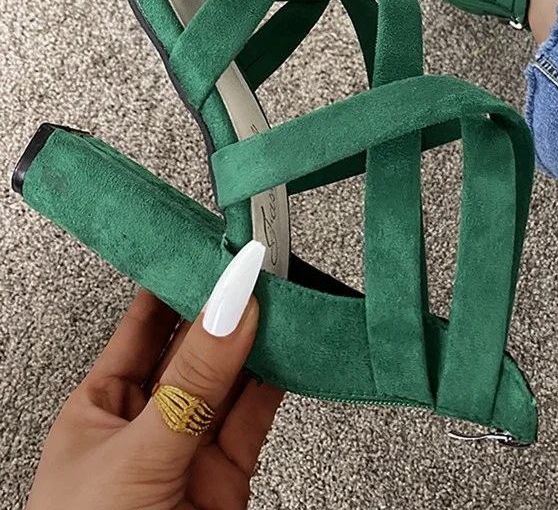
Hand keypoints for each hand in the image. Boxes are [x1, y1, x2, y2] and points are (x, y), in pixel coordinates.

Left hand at [27, 241, 282, 509]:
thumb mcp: (136, 454)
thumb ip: (192, 383)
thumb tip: (230, 310)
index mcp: (101, 404)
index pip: (143, 323)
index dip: (178, 280)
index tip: (213, 246)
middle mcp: (149, 418)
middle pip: (196, 344)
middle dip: (228, 304)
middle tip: (261, 265)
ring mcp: (191, 445)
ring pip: (235, 376)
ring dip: (262, 337)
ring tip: (287, 296)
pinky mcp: (230, 473)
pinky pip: (259, 413)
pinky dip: (282, 379)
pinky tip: (295, 350)